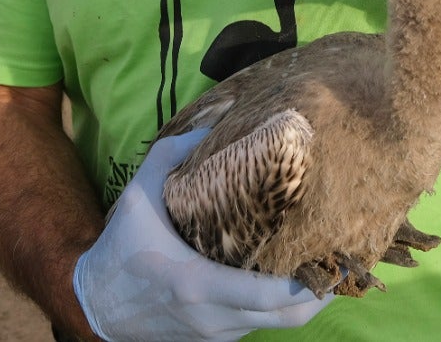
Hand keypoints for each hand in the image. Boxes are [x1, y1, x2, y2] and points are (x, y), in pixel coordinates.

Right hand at [74, 129, 331, 341]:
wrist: (95, 303)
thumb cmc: (121, 246)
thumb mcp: (140, 194)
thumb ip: (177, 154)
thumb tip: (219, 120)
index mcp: (197, 285)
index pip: (269, 296)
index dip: (308, 284)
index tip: (334, 256)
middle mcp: (213, 317)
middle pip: (287, 319)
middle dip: (323, 293)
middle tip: (345, 259)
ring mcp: (216, 334)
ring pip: (276, 326)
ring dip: (304, 302)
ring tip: (327, 264)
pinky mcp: (214, 341)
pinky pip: (259, 326)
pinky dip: (280, 308)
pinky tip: (293, 280)